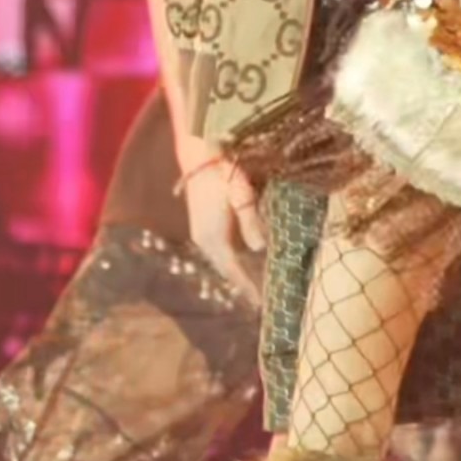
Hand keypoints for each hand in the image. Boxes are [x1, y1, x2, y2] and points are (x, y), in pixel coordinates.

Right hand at [177, 133, 264, 305]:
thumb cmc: (224, 174)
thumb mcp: (242, 198)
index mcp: (214, 238)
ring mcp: (199, 232)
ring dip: (235, 271)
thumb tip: (259, 249)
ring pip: (221, 260)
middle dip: (242, 283)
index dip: (247, 287)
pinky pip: (218, 250)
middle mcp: (203, 240)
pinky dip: (230, 258)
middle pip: (226, 269)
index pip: (233, 271)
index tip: (260, 304)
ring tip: (252, 284)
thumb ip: (251, 224)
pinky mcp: (201, 223)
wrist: (199, 156)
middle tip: (258, 299)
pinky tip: (240, 257)